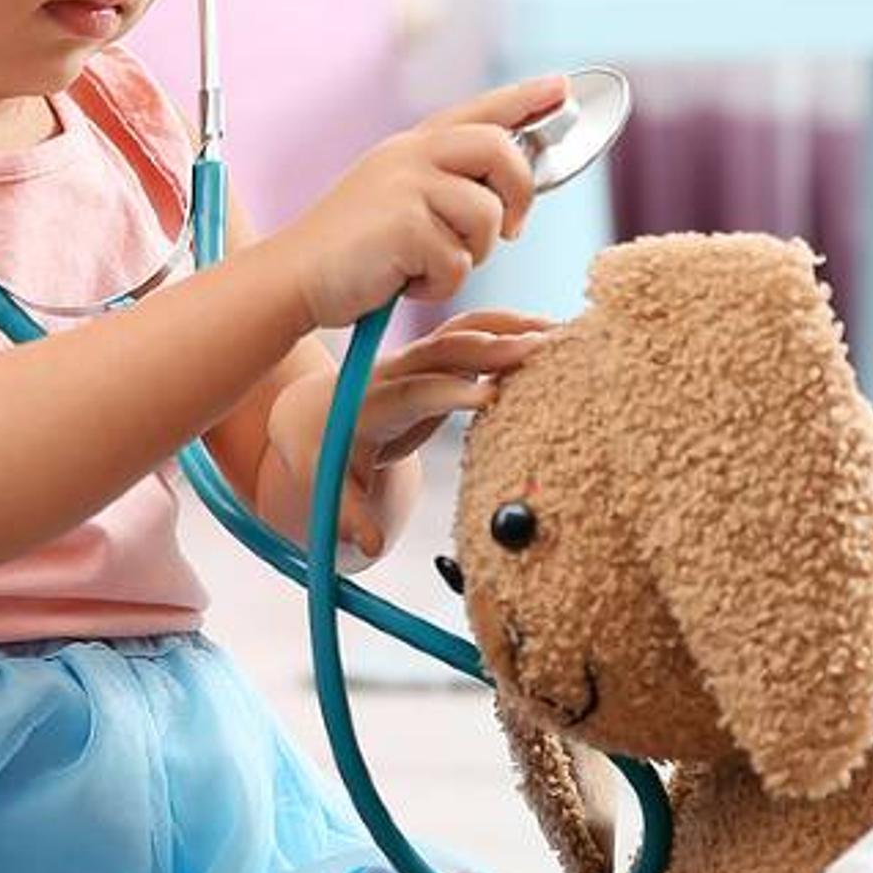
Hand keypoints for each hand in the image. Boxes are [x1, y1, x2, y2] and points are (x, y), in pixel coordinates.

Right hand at [262, 76, 565, 328]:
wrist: (294, 277)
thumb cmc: (351, 252)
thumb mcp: (396, 201)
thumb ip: (443, 184)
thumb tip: (507, 191)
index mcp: (410, 146)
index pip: (478, 111)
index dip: (523, 99)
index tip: (560, 88)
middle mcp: (409, 155)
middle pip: (499, 150)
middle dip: (518, 194)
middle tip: (511, 231)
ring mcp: (405, 185)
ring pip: (485, 215)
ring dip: (469, 254)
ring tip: (426, 266)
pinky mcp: (404, 224)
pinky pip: (459, 259)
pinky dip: (439, 283)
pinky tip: (403, 282)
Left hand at [268, 309, 560, 563]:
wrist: (312, 411)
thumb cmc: (322, 451)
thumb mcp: (327, 483)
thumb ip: (349, 513)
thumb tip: (369, 544)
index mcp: (372, 403)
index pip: (414, 392)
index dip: (449, 392)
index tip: (490, 396)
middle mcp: (397, 371)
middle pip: (446, 350)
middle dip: (492, 348)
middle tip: (540, 350)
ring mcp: (420, 360)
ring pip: (464, 331)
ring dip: (510, 328)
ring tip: (560, 334)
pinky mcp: (440, 359)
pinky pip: (477, 335)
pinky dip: (513, 330)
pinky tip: (552, 337)